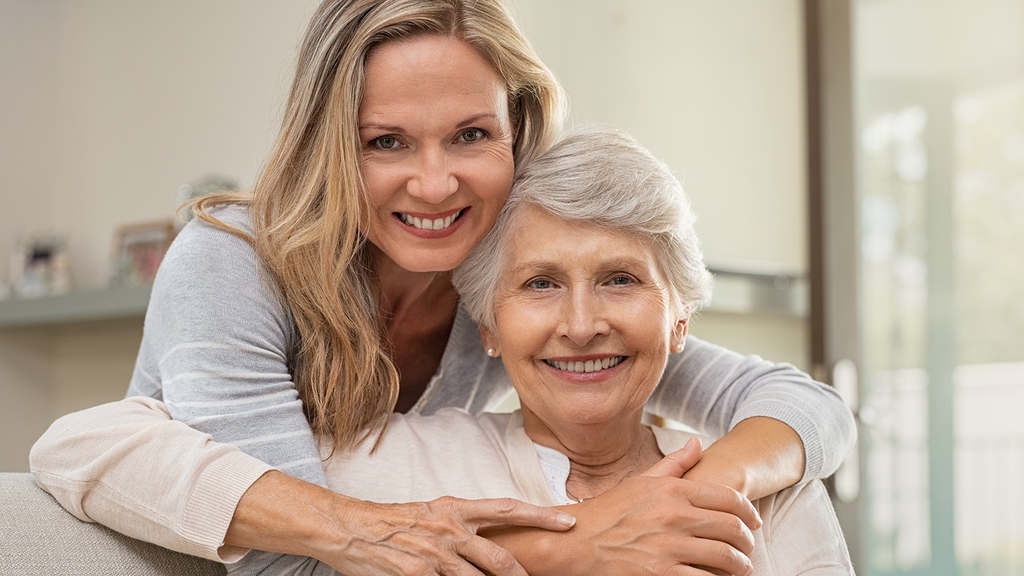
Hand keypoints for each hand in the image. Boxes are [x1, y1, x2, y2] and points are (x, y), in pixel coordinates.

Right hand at [323, 495, 576, 575]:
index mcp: (455, 509)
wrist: (351, 528)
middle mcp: (450, 530)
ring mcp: (435, 557)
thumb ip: (463, 525)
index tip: (569, 521)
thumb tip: (491, 540)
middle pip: (501, 558)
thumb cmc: (393, 522)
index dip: (541, 515)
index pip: (507, 509)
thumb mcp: (432, 513)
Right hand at [487, 437, 760, 575]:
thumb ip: (674, 464)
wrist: (572, 543)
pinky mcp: (661, 574)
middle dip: (747, 542)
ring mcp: (669, 546)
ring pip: (726, 557)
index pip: (729, 499)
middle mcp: (674, 515)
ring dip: (740, 566)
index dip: (749, 513)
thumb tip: (699, 443)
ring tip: (740, 569)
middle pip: (733, 528)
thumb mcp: (639, 481)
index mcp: (672, 490)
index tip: (753, 523)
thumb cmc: (606, 513)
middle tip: (747, 549)